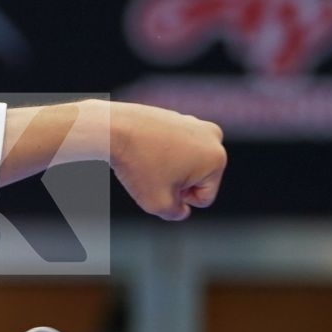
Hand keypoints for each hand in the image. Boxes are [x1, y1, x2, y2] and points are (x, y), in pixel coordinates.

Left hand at [108, 102, 225, 220]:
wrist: (114, 128)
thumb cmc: (138, 165)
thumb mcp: (158, 204)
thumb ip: (176, 214)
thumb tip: (182, 210)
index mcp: (217, 159)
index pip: (203, 198)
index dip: (180, 200)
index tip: (161, 184)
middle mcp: (213, 137)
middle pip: (196, 179)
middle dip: (175, 183)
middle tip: (153, 172)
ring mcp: (195, 123)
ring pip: (183, 164)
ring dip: (167, 169)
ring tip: (147, 160)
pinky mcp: (178, 117)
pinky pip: (171, 149)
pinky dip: (158, 154)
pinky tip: (144, 148)